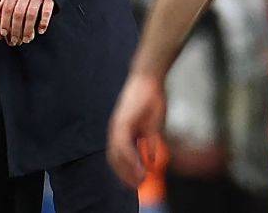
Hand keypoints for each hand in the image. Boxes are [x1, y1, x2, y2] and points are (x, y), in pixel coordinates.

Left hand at [0, 0, 54, 45]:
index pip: (7, 8)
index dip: (4, 21)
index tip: (4, 33)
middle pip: (18, 14)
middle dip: (16, 29)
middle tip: (15, 41)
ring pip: (31, 14)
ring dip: (28, 29)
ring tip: (26, 39)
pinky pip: (46, 11)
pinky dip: (44, 21)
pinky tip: (40, 30)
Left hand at [107, 72, 165, 187]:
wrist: (149, 80)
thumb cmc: (151, 101)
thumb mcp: (152, 127)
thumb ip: (150, 143)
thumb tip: (152, 161)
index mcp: (121, 132)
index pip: (118, 157)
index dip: (124, 172)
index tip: (134, 183)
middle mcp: (116, 130)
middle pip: (114, 158)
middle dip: (125, 175)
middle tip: (137, 186)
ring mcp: (118, 125)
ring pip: (117, 153)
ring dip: (128, 169)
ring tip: (140, 180)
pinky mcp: (123, 121)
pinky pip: (123, 143)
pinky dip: (131, 157)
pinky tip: (142, 166)